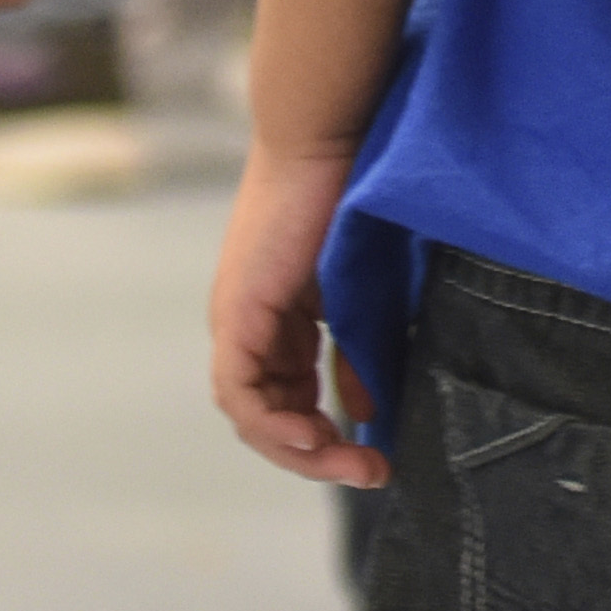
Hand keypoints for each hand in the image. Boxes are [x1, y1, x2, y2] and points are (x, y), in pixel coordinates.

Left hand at [211, 137, 388, 489]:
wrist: (327, 136)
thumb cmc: (352, 191)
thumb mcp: (358, 290)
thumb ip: (357, 347)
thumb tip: (363, 409)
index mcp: (274, 315)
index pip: (285, 396)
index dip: (324, 434)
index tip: (373, 454)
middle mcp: (246, 323)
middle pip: (266, 414)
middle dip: (316, 454)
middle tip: (369, 474)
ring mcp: (237, 319)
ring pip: (249, 411)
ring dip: (296, 447)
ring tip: (346, 463)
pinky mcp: (240, 312)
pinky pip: (241, 390)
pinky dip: (273, 421)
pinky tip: (315, 432)